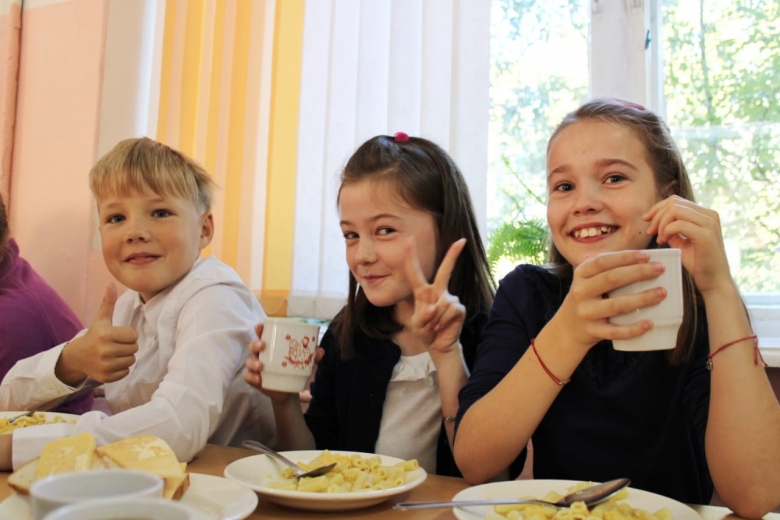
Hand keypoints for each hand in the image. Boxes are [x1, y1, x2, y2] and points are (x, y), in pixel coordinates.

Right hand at [56, 284, 137, 385]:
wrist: (77, 357)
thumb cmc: (94, 335)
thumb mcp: (101, 318)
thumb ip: (108, 302)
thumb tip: (111, 284)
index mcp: (105, 334)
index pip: (133, 336)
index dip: (128, 335)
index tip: (118, 335)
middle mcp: (104, 350)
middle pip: (134, 349)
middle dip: (128, 346)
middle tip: (116, 345)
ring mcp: (104, 365)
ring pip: (131, 360)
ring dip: (126, 357)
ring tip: (114, 353)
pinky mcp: (105, 377)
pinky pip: (125, 372)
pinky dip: (121, 368)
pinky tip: (111, 363)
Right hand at [244, 323, 323, 401]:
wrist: (289, 389)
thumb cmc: (293, 369)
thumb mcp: (304, 362)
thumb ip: (312, 356)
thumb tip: (320, 351)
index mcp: (272, 346)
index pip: (263, 334)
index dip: (260, 329)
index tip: (260, 326)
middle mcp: (262, 355)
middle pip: (253, 346)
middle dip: (255, 344)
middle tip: (262, 345)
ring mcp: (256, 367)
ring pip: (249, 361)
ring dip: (253, 362)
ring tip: (260, 366)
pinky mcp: (255, 380)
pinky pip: (248, 377)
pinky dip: (252, 377)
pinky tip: (258, 379)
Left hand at [404, 237, 466, 354]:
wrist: (438, 345)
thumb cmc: (425, 331)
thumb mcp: (416, 324)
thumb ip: (422, 315)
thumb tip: (434, 308)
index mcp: (423, 292)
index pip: (415, 272)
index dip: (411, 257)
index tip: (409, 239)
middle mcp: (438, 291)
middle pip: (445, 271)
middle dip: (453, 255)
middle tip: (461, 241)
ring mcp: (450, 299)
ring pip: (442, 303)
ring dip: (435, 318)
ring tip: (433, 326)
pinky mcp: (459, 308)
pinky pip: (450, 311)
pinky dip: (443, 320)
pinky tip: (441, 326)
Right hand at [553, 251, 666, 352]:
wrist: (568, 327)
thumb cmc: (588, 298)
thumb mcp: (589, 281)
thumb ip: (608, 270)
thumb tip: (645, 262)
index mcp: (581, 274)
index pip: (603, 261)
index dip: (625, 257)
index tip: (646, 255)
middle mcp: (581, 292)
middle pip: (611, 279)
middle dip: (638, 272)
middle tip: (660, 269)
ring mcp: (586, 312)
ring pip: (616, 305)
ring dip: (641, 299)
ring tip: (661, 293)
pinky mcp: (593, 331)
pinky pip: (615, 331)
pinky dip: (633, 329)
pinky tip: (650, 324)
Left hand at [643, 195, 731, 294]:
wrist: (714, 282)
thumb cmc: (698, 264)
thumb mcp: (682, 241)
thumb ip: (673, 229)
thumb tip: (657, 220)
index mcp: (706, 215)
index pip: (677, 200)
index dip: (658, 208)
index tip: (646, 220)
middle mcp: (710, 215)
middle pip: (674, 202)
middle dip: (657, 215)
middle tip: (650, 231)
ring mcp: (709, 223)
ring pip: (675, 210)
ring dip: (661, 223)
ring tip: (658, 238)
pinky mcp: (706, 235)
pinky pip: (678, 224)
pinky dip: (666, 231)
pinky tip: (663, 242)